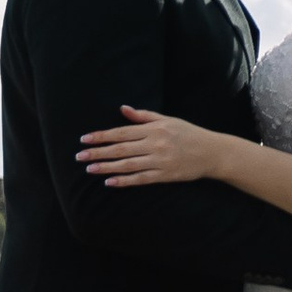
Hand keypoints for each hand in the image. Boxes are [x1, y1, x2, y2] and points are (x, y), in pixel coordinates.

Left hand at [78, 107, 212, 185]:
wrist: (211, 152)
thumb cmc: (188, 133)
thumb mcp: (167, 120)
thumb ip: (143, 116)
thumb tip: (122, 109)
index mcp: (154, 129)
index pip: (121, 132)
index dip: (102, 136)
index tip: (84, 139)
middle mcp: (154, 144)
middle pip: (120, 149)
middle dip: (98, 152)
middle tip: (79, 156)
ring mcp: (159, 161)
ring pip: (127, 165)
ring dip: (106, 167)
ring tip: (89, 169)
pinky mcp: (164, 175)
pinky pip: (140, 179)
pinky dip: (124, 180)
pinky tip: (110, 182)